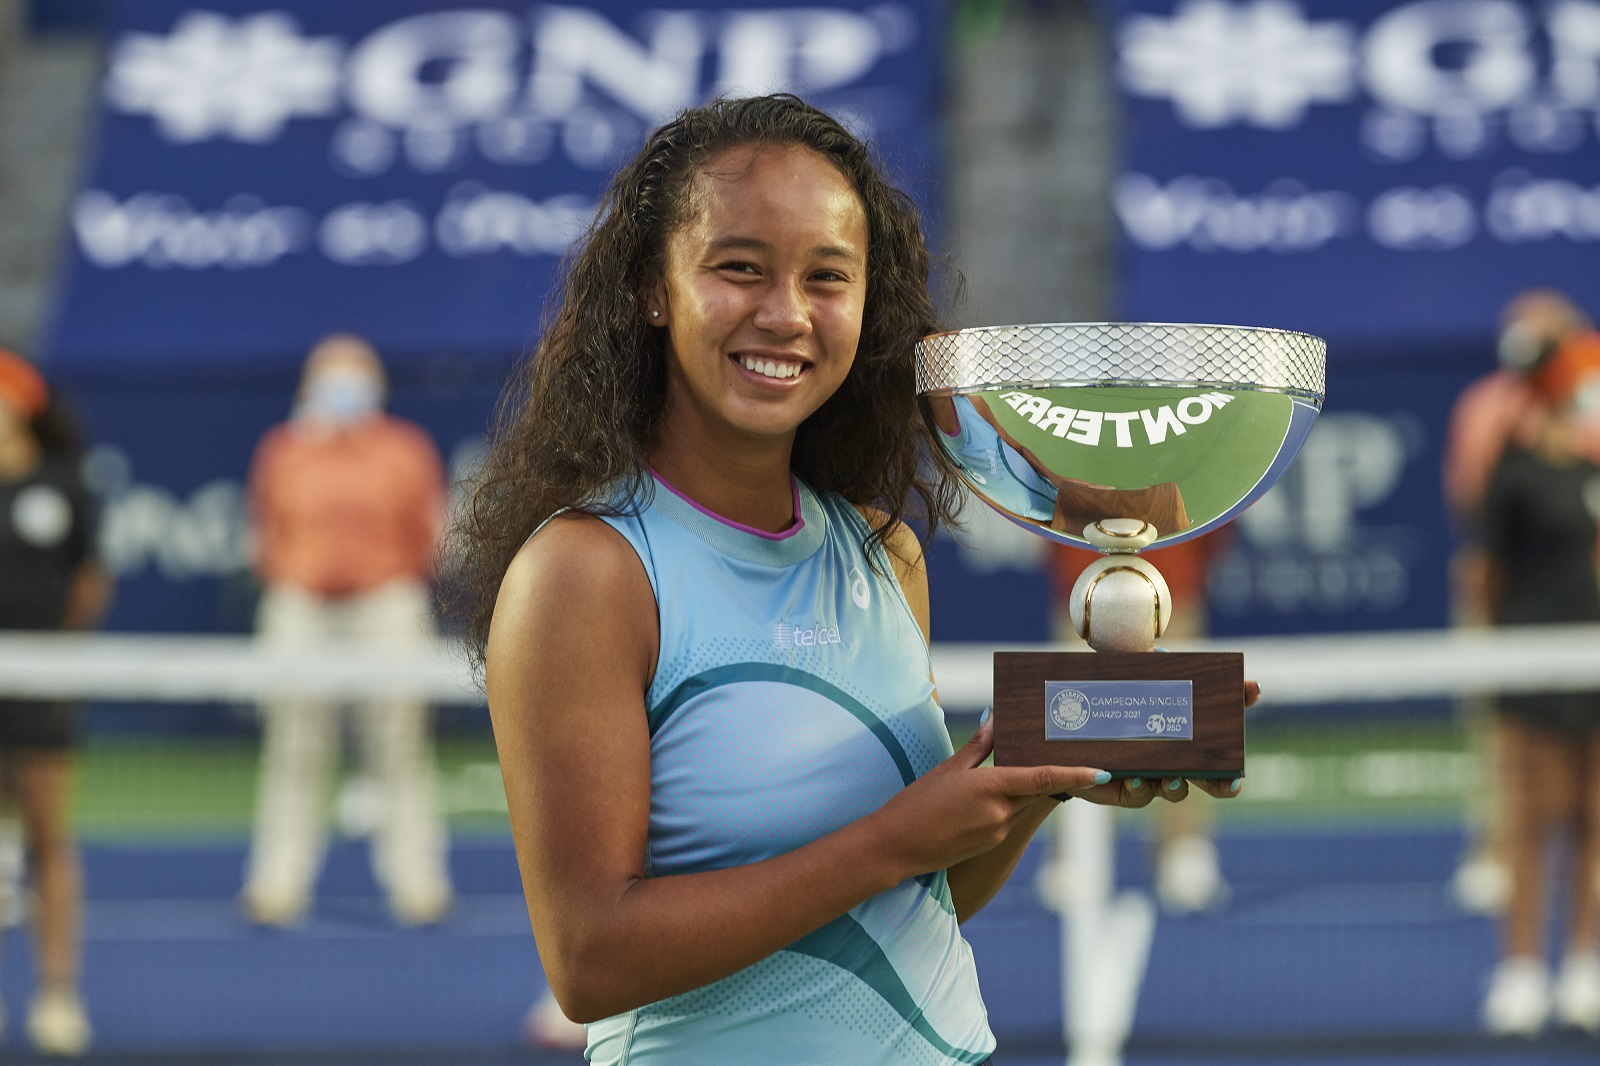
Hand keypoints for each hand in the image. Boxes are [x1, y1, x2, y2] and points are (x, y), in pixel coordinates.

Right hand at [870, 716, 1107, 876]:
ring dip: (1026, 789)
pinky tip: (991, 796)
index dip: (1075, 775)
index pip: (1043, 779)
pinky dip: (1009, 804)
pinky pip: (1008, 818)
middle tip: (1064, 752)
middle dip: (1050, 775)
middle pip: (1038, 790)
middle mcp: (1001, 813)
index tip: (1102, 772)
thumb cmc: (916, 804)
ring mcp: (997, 831)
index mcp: (991, 788)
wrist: (895, 847)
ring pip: (1023, 804)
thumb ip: (978, 747)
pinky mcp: (991, 843)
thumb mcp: (947, 769)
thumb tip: (996, 721)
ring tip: (1020, 768)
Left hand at [1066, 678, 1260, 805]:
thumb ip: (1141, 663)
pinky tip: (1138, 782)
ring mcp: (1152, 773)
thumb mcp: (1123, 673)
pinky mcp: (1126, 788)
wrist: (1065, 729)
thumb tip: (1160, 653)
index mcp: (1181, 722)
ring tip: (1174, 780)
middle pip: (1211, 773)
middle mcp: (1174, 753)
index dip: (1239, 698)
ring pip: (1176, 788)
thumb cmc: (1104, 696)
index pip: (1220, 711)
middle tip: (1233, 783)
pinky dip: (1141, 789)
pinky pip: (1138, 795)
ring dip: (1179, 787)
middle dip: (1224, 781)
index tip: (1251, 688)